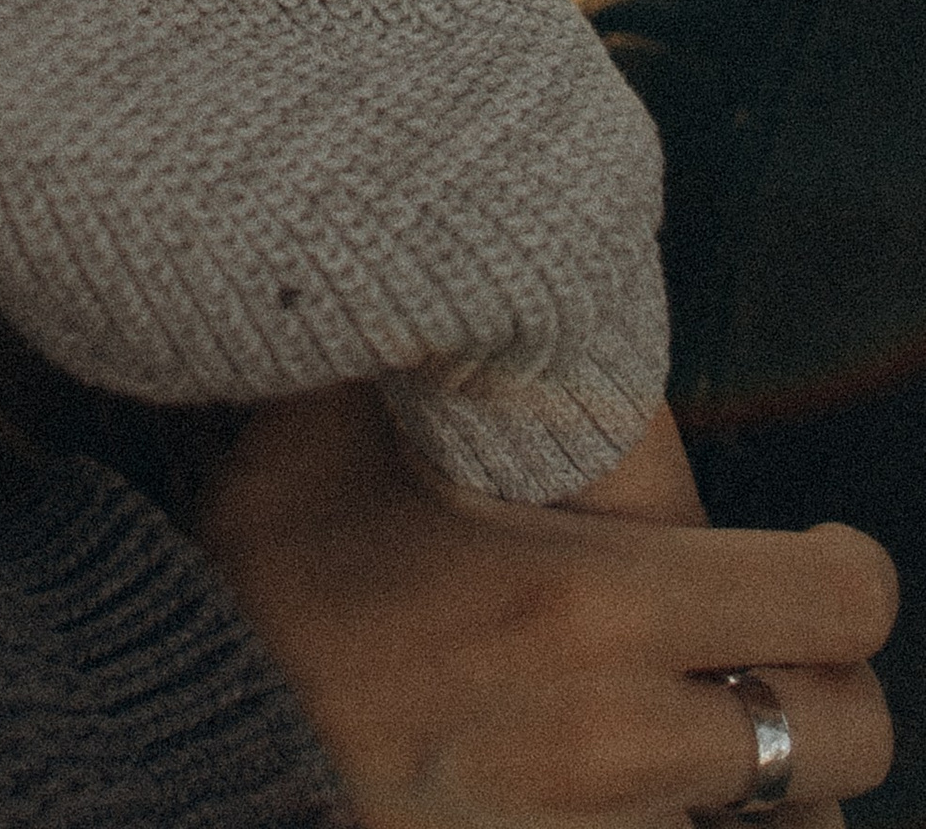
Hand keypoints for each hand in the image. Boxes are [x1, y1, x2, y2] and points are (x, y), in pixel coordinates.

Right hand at [197, 382, 895, 827]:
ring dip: (754, 783)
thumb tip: (440, 262)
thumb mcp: (323, 444)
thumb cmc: (258, 592)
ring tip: (689, 732)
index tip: (806, 556)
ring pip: (785, 826)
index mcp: (594, 599)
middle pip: (850, 738)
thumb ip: (412, 356)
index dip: (840, 574)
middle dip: (823, 696)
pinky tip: (623, 793)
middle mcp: (628, 733)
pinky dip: (677, 828)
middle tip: (762, 655)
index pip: (837, 600)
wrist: (184, 743)